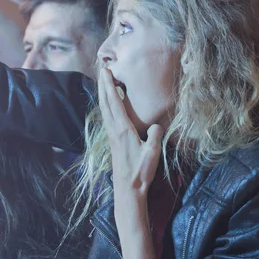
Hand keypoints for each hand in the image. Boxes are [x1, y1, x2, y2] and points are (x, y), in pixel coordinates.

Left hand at [98, 68, 162, 194]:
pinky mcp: (113, 140)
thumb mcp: (152, 153)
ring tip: (104, 81)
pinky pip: (108, 117)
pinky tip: (109, 104)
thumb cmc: (140, 171)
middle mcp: (114, 129)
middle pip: (105, 102)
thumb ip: (155, 136)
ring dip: (103, 94)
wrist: (128, 188)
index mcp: (122, 129)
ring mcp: (112, 135)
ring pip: (104, 109)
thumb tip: (157, 125)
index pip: (114, 102)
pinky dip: (107, 105)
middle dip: (103, 85)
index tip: (106, 72)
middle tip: (102, 70)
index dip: (109, 86)